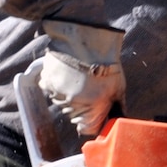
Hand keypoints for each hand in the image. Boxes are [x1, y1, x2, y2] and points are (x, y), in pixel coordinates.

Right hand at [37, 20, 124, 136]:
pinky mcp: (47, 81)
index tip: (98, 112)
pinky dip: (59, 84)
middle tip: (91, 88)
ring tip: (80, 77)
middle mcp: (72, 105)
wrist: (86, 37)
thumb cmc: (106, 61)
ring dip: (70, 95)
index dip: (94, 122)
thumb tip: (118, 118)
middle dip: (83, 107)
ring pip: (63, 103)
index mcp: (92, 109)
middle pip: (75, 116)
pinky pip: (52, 89)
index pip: (88, 130)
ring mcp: (57, 94)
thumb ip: (117, 107)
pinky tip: (69, 72)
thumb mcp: (119, 87)